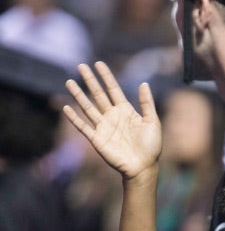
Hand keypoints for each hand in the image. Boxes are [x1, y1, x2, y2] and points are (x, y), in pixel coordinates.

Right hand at [63, 62, 161, 180]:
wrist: (143, 167)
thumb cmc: (151, 146)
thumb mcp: (152, 121)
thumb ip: (147, 103)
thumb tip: (144, 83)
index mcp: (126, 111)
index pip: (113, 89)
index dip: (106, 77)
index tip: (99, 63)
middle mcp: (113, 116)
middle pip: (98, 95)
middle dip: (90, 80)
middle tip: (81, 66)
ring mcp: (104, 127)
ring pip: (88, 107)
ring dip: (78, 95)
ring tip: (69, 82)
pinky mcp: (97, 139)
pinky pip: (83, 127)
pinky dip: (74, 118)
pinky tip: (66, 107)